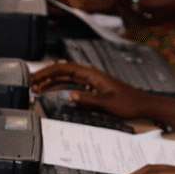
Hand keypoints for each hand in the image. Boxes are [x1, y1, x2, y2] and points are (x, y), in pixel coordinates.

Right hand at [30, 62, 152, 117]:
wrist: (144, 105)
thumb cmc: (130, 103)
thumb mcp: (108, 103)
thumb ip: (87, 99)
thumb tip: (68, 95)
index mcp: (93, 75)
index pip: (65, 68)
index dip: (47, 72)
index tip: (34, 78)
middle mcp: (91, 75)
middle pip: (63, 71)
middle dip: (45, 76)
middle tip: (30, 83)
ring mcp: (92, 81)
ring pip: (67, 78)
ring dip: (52, 82)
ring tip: (37, 88)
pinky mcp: (95, 88)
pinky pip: (74, 84)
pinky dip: (62, 87)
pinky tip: (53, 91)